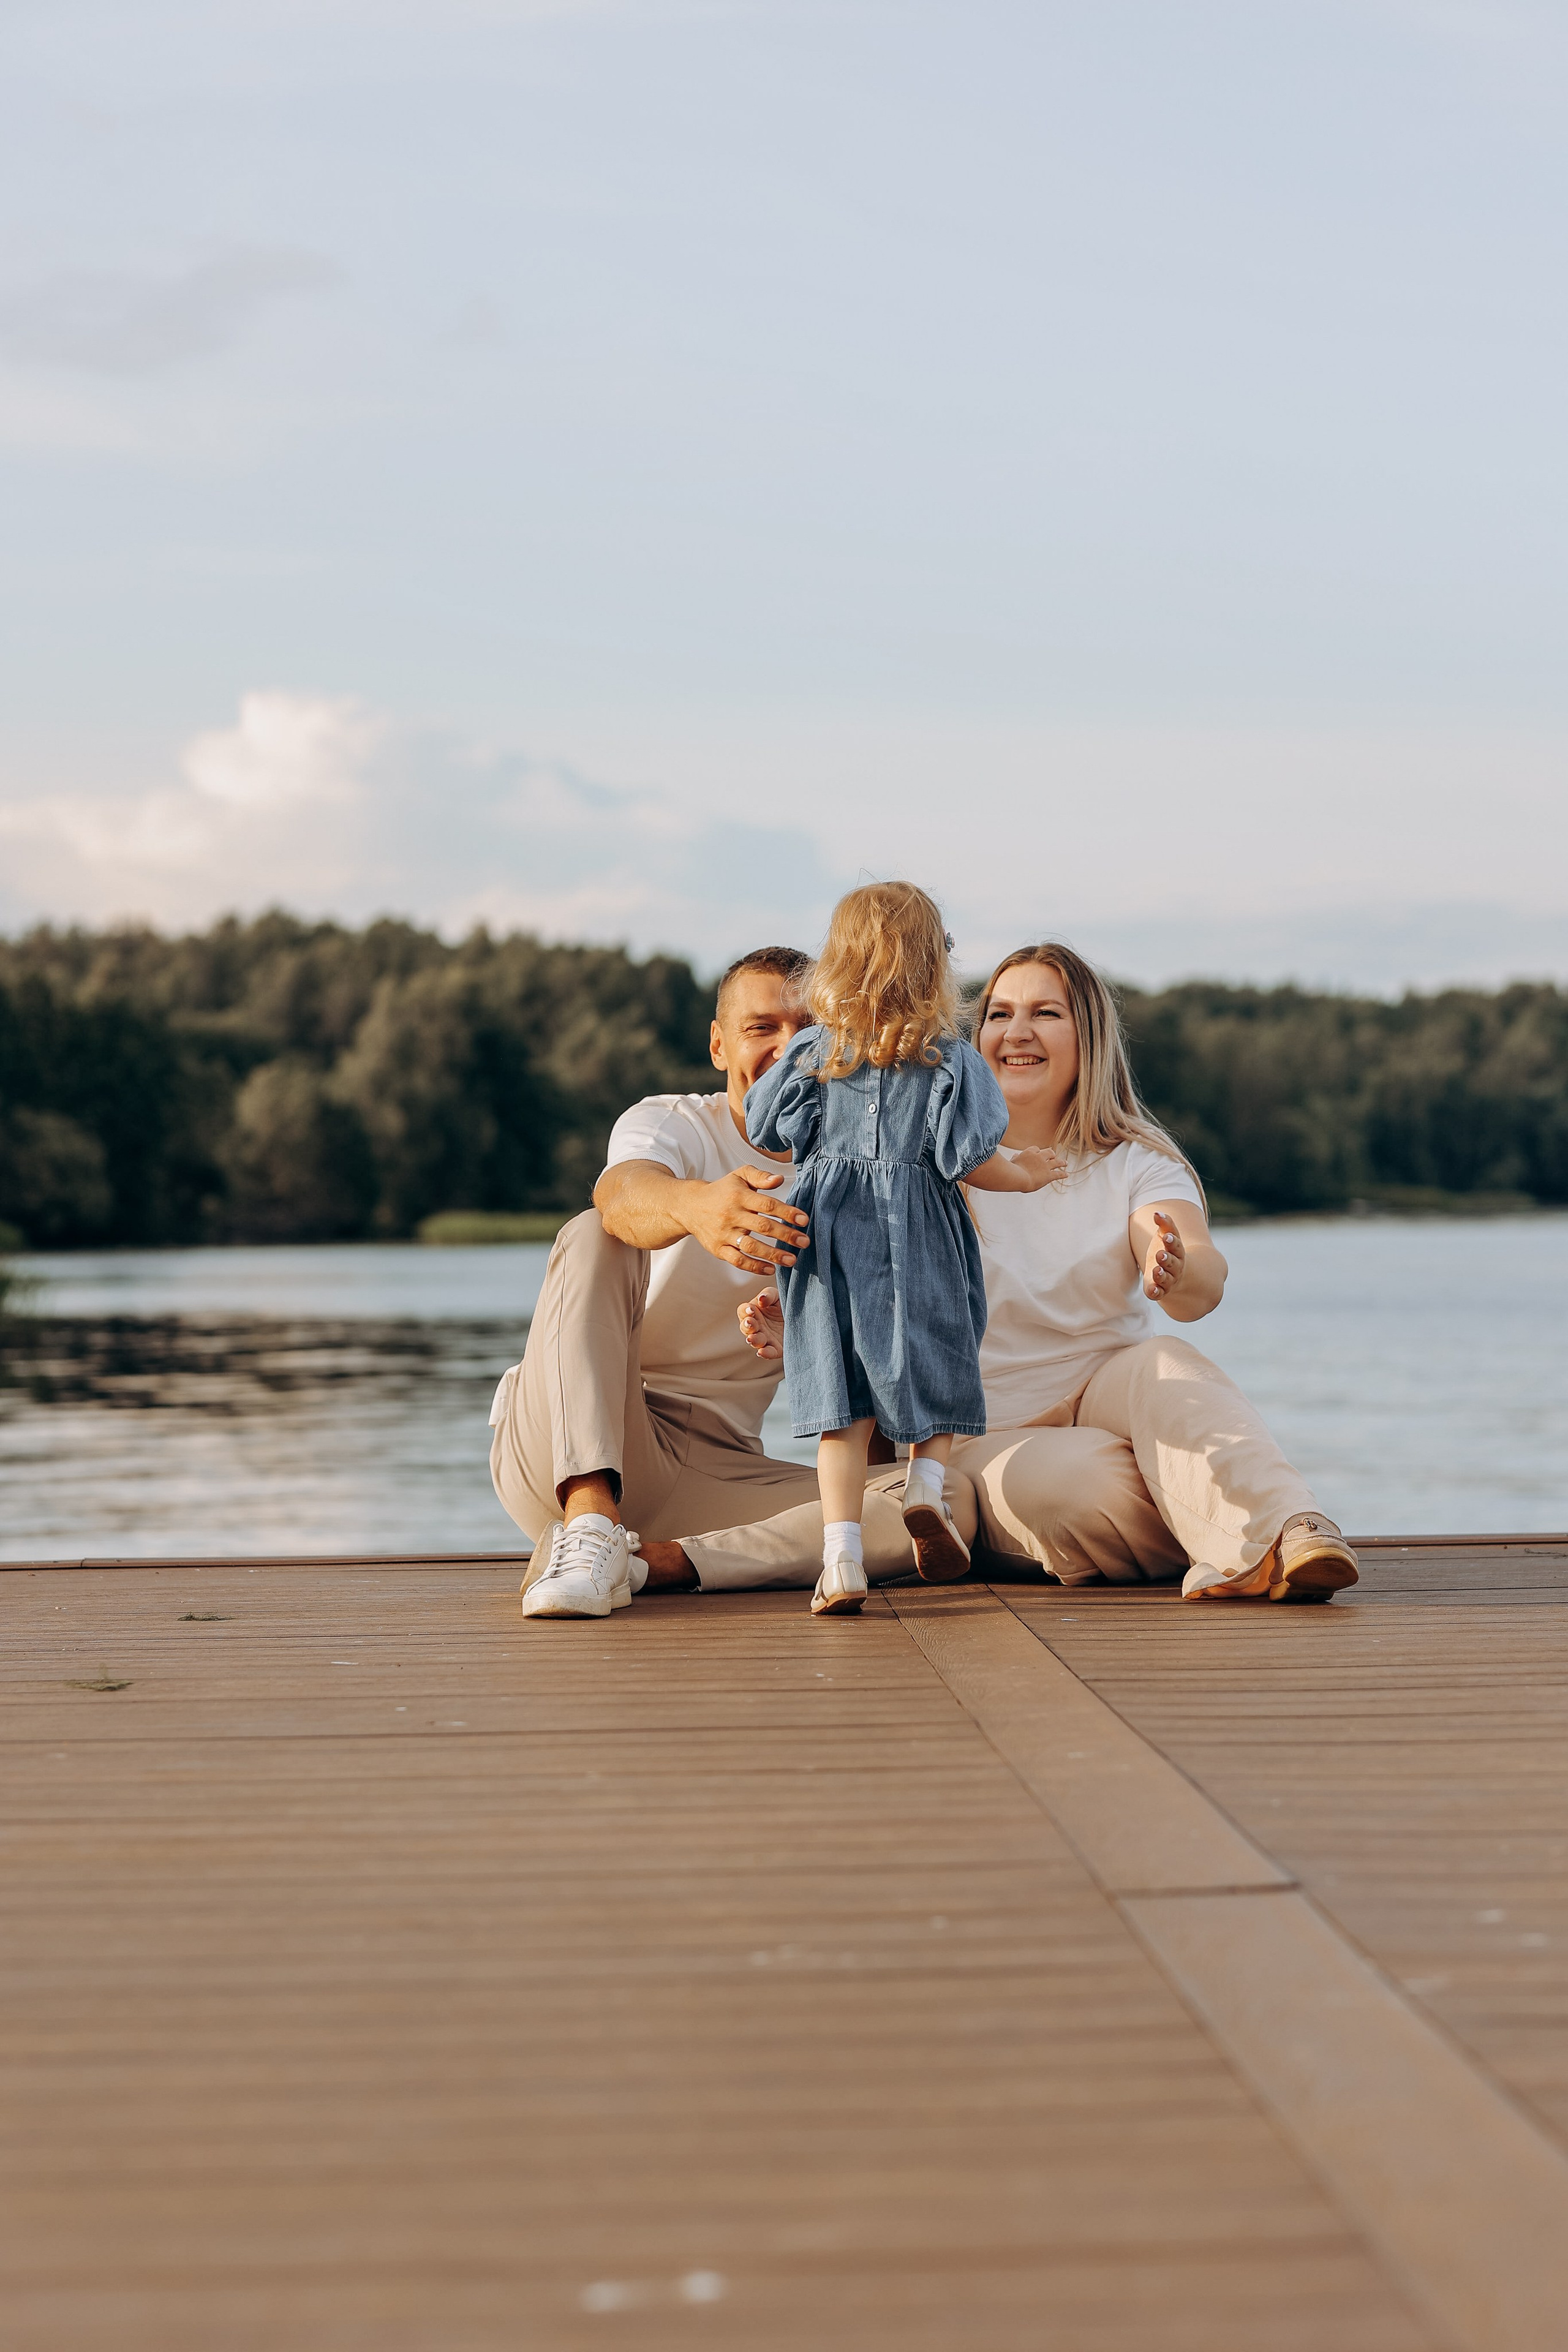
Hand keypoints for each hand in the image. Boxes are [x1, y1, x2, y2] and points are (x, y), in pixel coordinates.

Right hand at [685, 1166, 808, 1273]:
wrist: (690, 1206)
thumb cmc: (722, 1191)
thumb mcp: (739, 1176)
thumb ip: (760, 1176)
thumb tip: (779, 1180)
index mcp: (739, 1196)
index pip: (767, 1205)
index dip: (787, 1212)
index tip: (803, 1220)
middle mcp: (731, 1215)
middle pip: (762, 1227)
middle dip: (786, 1235)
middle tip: (804, 1242)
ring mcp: (724, 1234)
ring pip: (750, 1247)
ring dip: (773, 1255)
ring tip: (792, 1259)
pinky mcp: (717, 1249)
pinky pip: (737, 1261)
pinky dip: (754, 1267)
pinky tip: (771, 1269)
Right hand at [737, 1290, 784, 1359]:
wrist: (802, 1316)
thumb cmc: (785, 1303)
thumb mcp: (778, 1295)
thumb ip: (768, 1294)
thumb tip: (761, 1299)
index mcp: (754, 1312)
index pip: (743, 1311)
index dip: (745, 1310)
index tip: (751, 1309)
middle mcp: (757, 1326)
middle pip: (746, 1327)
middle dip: (747, 1326)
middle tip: (750, 1323)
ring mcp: (765, 1338)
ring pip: (755, 1341)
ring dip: (753, 1340)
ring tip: (751, 1339)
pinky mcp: (776, 1348)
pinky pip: (769, 1352)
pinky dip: (765, 1353)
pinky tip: (762, 1352)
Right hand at [1012, 1144, 1066, 1190]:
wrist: (1017, 1177)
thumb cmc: (1011, 1170)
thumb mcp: (1012, 1162)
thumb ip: (1015, 1158)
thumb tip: (1015, 1155)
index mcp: (1029, 1152)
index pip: (1036, 1149)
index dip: (1037, 1152)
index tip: (1037, 1153)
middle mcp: (1039, 1157)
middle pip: (1049, 1152)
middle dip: (1051, 1154)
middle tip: (1053, 1155)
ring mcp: (1045, 1166)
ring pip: (1056, 1162)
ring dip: (1061, 1162)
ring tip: (1065, 1163)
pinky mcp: (1048, 1175)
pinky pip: (1058, 1174)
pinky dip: (1063, 1174)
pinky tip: (1066, 1174)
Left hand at [1142, 1209, 1186, 1300]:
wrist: (1175, 1272)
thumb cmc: (1167, 1249)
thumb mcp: (1167, 1235)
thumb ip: (1164, 1224)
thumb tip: (1157, 1212)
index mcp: (1177, 1251)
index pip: (1175, 1245)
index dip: (1171, 1241)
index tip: (1166, 1236)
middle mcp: (1175, 1266)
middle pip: (1172, 1262)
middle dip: (1166, 1259)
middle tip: (1160, 1254)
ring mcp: (1169, 1279)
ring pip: (1167, 1278)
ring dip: (1162, 1275)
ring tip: (1156, 1271)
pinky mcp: (1160, 1289)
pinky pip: (1159, 1293)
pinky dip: (1156, 1292)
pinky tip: (1152, 1291)